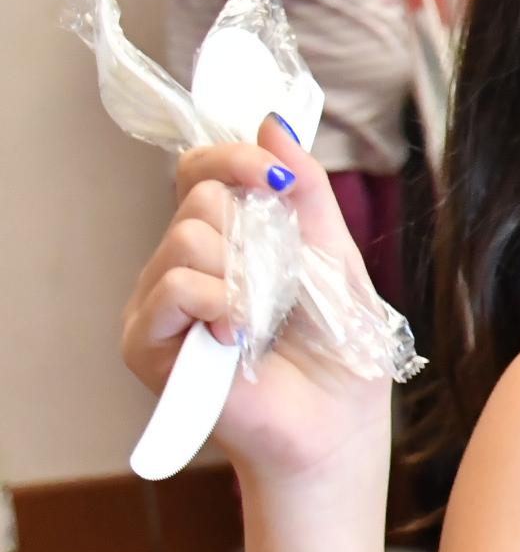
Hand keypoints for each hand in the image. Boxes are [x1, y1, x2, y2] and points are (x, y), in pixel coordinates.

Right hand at [121, 116, 392, 477]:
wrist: (337, 429)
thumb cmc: (339, 353)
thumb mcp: (335, 258)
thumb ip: (307, 194)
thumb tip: (273, 123)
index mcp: (225, 243)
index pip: (200, 172)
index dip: (232, 159)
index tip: (274, 176)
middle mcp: (183, 267)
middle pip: (197, 199)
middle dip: (255, 229)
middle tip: (285, 281)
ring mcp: (160, 305)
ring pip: (187, 237)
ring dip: (246, 272)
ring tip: (267, 318)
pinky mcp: (148, 344)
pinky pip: (173, 287)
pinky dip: (219, 301)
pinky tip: (242, 335)